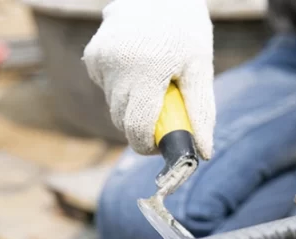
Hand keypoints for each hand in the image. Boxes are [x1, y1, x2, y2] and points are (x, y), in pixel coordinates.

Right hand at [82, 0, 215, 158]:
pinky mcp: (92, 55)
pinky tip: (137, 66)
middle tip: (164, 112)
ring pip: (113, 105)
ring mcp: (100, 60)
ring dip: (132, 105)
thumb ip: (200, 112)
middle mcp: (116, 66)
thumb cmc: (186, 29)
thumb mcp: (200, 68)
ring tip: (153, 81)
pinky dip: (121, 87)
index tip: (161, 145)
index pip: (136, 128)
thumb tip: (203, 152)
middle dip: (142, 126)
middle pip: (122, 120)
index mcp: (146, 71)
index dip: (147, 145)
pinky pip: (106, 87)